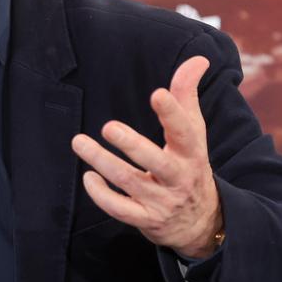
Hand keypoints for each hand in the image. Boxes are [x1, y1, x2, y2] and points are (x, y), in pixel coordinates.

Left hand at [71, 56, 223, 258]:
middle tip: (108, 126)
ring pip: (129, 182)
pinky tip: (88, 176)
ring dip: (102, 162)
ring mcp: (161, 201)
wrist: (202, 222)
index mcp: (192, 152)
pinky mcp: (145, 219)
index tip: (157, 93)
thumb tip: (198, 58)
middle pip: (156, 162)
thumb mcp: (194, 133)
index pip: (185, 131)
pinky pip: (121, 210)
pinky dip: (102, 195)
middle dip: (132, 145)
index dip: (172, 113)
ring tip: (79, 141)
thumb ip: (188, 95)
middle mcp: (178, 177)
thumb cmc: (190, 165)